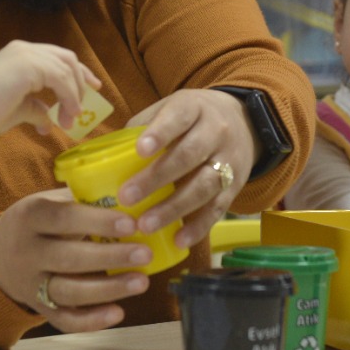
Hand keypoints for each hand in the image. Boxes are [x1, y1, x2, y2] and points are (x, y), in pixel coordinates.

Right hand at [0, 40, 99, 157]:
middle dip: (83, 79)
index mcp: (20, 54)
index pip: (57, 57)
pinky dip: (69, 98)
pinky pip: (62, 80)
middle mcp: (24, 48)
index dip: (78, 72)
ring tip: (69, 120)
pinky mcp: (28, 65)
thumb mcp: (18, 110)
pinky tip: (66, 116)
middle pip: (67, 58)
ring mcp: (26, 54)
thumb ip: (37, 110)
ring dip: (74, 96)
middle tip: (91, 101)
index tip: (92, 88)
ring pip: (67, 69)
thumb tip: (49, 122)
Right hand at [0, 189, 153, 331]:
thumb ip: (80, 200)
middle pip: (69, 258)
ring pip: (69, 292)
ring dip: (107, 289)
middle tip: (145, 254)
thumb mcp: (48, 202)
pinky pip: (64, 320)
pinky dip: (91, 321)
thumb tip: (129, 196)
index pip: (63, 218)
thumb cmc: (38, 222)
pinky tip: (118, 312)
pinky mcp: (39, 308)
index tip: (131, 223)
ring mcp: (31, 284)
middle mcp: (26, 252)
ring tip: (142, 282)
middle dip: (110, 257)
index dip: (97, 221)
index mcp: (29, 217)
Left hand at [119, 88, 256, 251]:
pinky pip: (218, 209)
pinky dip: (198, 227)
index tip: (140, 150)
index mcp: (194, 108)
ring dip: (174, 208)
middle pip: (189, 155)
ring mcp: (229, 160)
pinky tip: (178, 240)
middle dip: (156, 178)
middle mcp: (216, 132)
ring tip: (146, 225)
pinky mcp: (235, 186)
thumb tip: (107, 156)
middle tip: (127, 197)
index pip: (178, 118)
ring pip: (204, 186)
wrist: (242, 122)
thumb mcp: (170, 109)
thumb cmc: (190, 119)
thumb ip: (143, 127)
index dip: (160, 133)